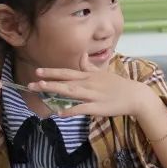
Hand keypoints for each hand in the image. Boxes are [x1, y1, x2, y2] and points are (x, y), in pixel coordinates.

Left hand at [31, 56, 148, 117]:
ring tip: (40, 90)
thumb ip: (89, 65)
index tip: (38, 71)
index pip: (68, 73)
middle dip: (48, 82)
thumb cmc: (118, 85)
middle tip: (31, 83)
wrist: (135, 96)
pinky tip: (59, 112)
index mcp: (89, 76)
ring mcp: (93, 95)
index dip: (52, 72)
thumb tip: (81, 55)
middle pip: (65, 81)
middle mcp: (89, 83)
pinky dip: (70, 110)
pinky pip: (81, 109)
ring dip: (55, 90)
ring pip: (71, 92)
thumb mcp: (103, 72)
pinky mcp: (97, 107)